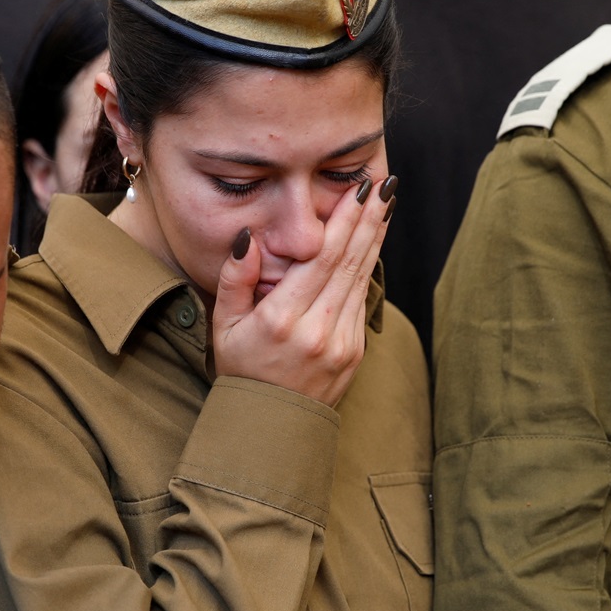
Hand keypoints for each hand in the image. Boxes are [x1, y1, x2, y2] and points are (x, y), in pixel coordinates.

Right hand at [210, 176, 395, 407]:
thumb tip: (249, 238)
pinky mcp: (355, 351)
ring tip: (386, 204)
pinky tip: (372, 243)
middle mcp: (317, 330)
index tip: (359, 192)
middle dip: (369, 219)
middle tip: (385, 184)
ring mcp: (341, 343)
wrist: (270, 426)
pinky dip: (368, 267)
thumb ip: (234, 279)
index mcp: (281, 320)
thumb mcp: (224, 326)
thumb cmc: (241, 371)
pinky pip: (361, 299)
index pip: (320, 259)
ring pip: (362, 278)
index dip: (343, 222)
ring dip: (375, 238)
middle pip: (349, 262)